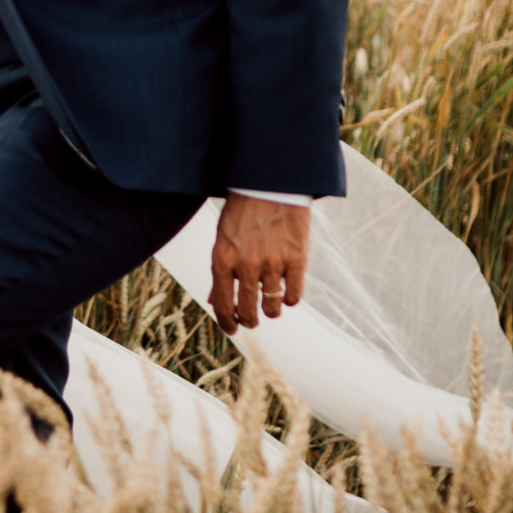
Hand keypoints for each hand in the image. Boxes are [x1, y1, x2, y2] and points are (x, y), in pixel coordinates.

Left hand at [208, 195, 308, 334]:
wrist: (269, 183)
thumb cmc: (241, 212)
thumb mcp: (222, 238)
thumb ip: (220, 271)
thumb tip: (215, 303)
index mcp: (222, 259)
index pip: (223, 305)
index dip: (227, 323)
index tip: (232, 329)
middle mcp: (246, 265)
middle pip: (248, 312)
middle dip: (249, 320)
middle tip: (251, 319)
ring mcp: (273, 263)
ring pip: (272, 307)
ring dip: (270, 311)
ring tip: (270, 305)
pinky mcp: (297, 259)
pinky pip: (294, 296)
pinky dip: (290, 299)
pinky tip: (286, 292)